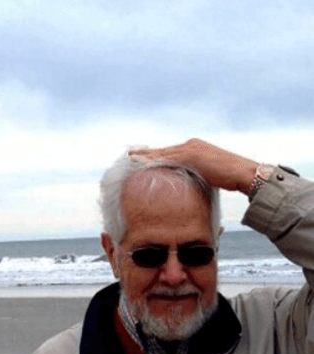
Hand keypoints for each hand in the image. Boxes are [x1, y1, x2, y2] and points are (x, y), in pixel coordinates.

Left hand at [130, 138, 258, 194]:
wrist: (244, 174)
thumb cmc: (230, 179)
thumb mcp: (208, 175)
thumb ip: (194, 175)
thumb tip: (183, 186)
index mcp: (195, 148)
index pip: (170, 152)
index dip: (155, 155)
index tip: (140, 157)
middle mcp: (192, 145)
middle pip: (163, 150)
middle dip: (146, 153)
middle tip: (129, 155)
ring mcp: (192, 148)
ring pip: (163, 152)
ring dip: (147, 155)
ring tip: (131, 158)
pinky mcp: (193, 155)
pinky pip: (169, 158)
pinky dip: (155, 160)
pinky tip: (144, 163)